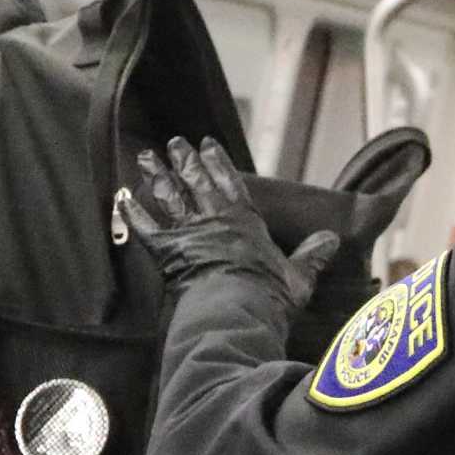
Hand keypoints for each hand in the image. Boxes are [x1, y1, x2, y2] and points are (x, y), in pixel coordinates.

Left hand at [126, 140, 338, 307]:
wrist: (236, 312)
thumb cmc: (270, 297)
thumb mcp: (299, 277)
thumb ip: (313, 256)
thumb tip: (333, 240)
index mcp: (245, 221)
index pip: (230, 182)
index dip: (218, 162)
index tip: (208, 144)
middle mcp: (215, 219)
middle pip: (197, 181)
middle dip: (185, 160)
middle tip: (175, 142)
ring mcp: (188, 233)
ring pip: (170, 196)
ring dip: (158, 175)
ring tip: (147, 157)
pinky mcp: (166, 251)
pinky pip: (144, 227)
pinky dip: (132, 212)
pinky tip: (121, 197)